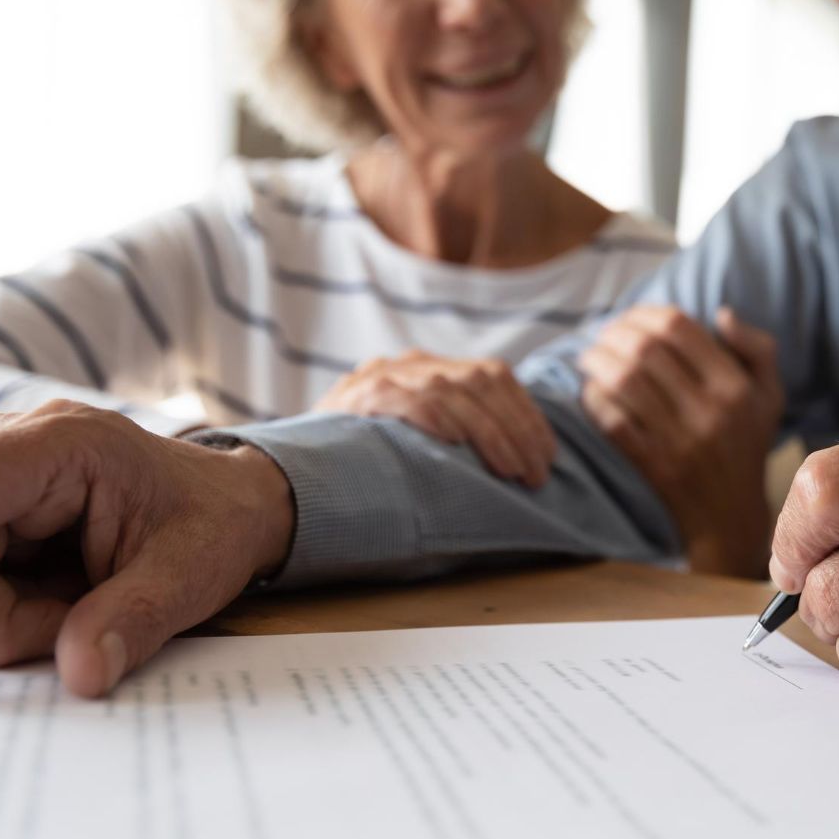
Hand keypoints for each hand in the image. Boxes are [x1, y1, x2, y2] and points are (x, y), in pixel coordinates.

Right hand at [0, 401, 293, 697]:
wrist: (233, 506)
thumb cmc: (217, 523)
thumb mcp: (191, 574)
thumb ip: (135, 619)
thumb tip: (81, 675)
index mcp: (61, 444)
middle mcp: (10, 449)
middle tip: (75, 632)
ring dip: (7, 620)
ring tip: (83, 610)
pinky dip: (9, 614)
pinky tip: (65, 603)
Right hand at [317, 350, 555, 488]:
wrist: (290, 464)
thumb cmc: (367, 461)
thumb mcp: (417, 437)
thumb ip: (458, 432)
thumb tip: (523, 463)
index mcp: (431, 368)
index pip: (495, 376)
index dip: (528, 414)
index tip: (548, 454)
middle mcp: (411, 364)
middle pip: (482, 382)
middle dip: (518, 430)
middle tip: (537, 474)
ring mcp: (384, 375)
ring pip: (454, 391)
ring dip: (491, 434)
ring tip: (513, 471)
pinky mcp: (360, 396)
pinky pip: (410, 400)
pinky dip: (439, 419)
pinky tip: (458, 444)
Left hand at [579, 307, 781, 578]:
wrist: (730, 517)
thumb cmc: (746, 446)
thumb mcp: (769, 396)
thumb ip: (756, 349)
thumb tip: (721, 313)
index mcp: (735, 387)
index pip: (680, 328)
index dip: (645, 313)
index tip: (630, 317)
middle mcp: (710, 411)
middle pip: (646, 349)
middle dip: (614, 333)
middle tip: (601, 334)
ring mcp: (680, 440)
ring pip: (624, 381)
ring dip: (597, 361)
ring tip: (588, 357)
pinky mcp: (654, 465)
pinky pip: (613, 421)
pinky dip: (595, 399)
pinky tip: (590, 390)